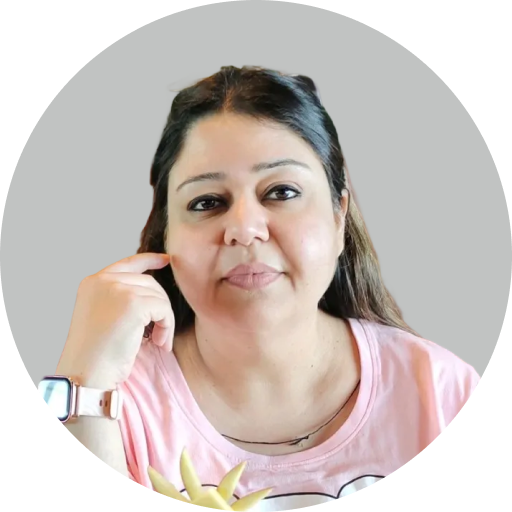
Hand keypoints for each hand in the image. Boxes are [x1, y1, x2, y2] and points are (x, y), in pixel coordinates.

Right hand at [56, 252, 174, 387]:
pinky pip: (164, 310)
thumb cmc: (95, 354)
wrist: (86, 373)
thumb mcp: (103, 315)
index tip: (166, 260)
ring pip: (159, 297)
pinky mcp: (134, 303)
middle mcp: (103, 280)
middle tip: (160, 333)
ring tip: (158, 342)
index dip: (149, 259)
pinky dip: (167, 327)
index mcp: (93, 282)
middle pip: (149, 282)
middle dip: (160, 306)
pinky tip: (160, 344)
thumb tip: (151, 288)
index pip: (128, 263)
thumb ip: (120, 297)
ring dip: (165, 321)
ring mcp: (118, 289)